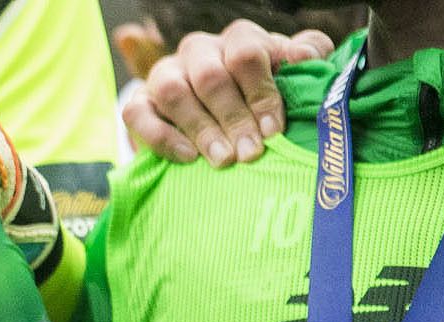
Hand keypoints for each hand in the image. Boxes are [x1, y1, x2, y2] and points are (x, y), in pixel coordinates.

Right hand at [120, 20, 332, 166]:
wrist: (219, 117)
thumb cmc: (260, 95)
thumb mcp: (291, 74)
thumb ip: (307, 57)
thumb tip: (303, 58)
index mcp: (237, 39)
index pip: (246, 53)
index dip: (260, 92)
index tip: (273, 129)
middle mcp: (199, 50)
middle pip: (210, 76)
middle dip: (233, 118)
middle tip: (250, 153)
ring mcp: (166, 74)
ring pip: (173, 91)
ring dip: (201, 129)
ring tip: (223, 161)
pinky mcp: (140, 102)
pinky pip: (136, 113)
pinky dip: (162, 136)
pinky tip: (187, 157)